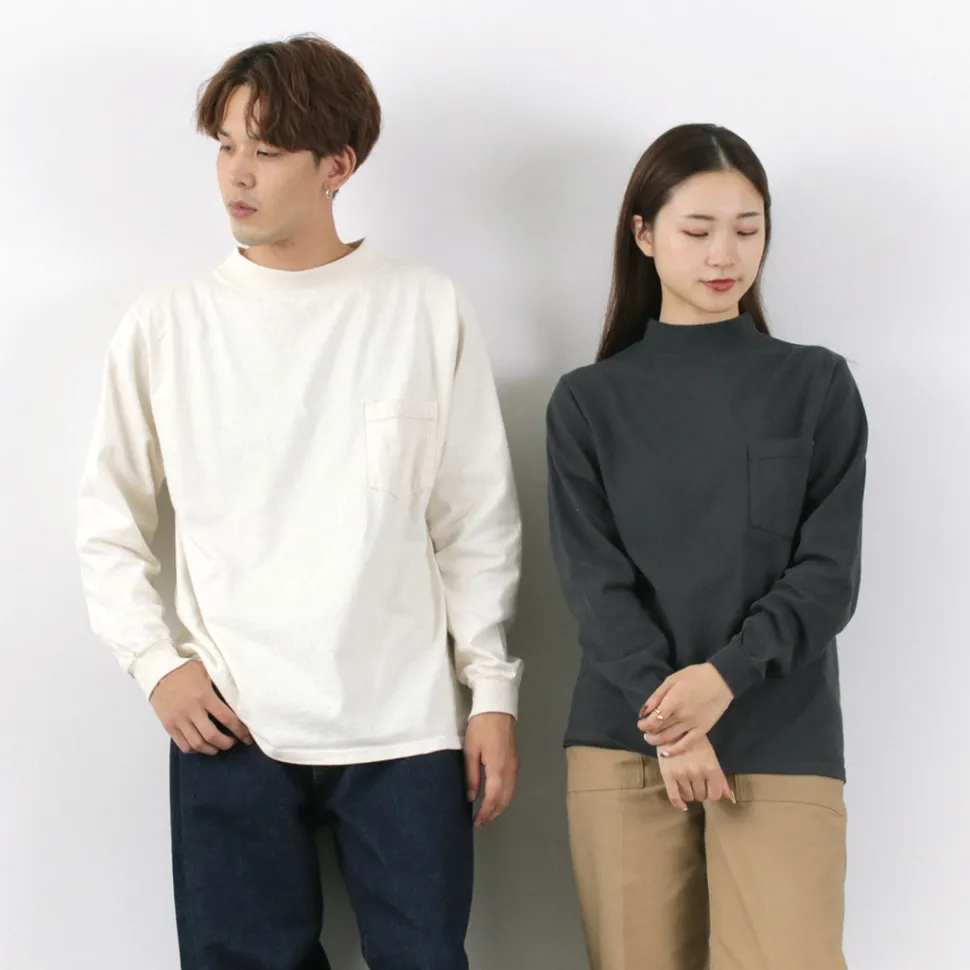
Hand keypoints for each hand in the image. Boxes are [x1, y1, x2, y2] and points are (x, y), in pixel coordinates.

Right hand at [150, 660, 252, 754]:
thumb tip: (237, 694)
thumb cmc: (185, 670)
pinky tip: (202, 747)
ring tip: (219, 747)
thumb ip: (219, 683)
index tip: (247, 737)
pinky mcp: (168, 726)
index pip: (226, 718)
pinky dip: (195, 750)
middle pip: (212, 736)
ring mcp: (179, 720)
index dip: (240, 730)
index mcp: (204, 696)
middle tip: (233, 742)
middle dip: (226, 743)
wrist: (157, 672)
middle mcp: (192, 710)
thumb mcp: (206, 670)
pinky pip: (183, 745)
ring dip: (211, 749)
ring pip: (197, 744)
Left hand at [464, 713, 518, 828]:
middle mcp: (511, 771)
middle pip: (505, 800)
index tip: (476, 823)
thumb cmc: (481, 727)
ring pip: (510, 794)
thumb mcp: (471, 751)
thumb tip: (472, 797)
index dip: (485, 813)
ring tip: (487, 814)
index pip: (493, 799)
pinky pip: (512, 786)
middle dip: (493, 813)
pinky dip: (504, 797)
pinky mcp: (515, 761)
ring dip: (500, 807)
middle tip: (480, 822)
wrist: (497, 707)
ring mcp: (515, 766)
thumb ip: (472, 776)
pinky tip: (496, 798)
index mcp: (498, 769)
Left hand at [638, 663, 733, 755]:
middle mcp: (681, 716)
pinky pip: (687, 744)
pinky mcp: (703, 730)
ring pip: (670, 739)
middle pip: (659, 730)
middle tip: (645, 731)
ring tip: (652, 739)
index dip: (644, 725)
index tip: (641, 723)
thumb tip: (644, 711)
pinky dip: (675, 750)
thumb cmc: (694, 676)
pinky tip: (666, 753)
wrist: (721, 680)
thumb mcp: (671, 680)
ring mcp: (693, 725)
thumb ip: (656, 696)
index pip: (653, 721)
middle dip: (649, 733)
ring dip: (657, 741)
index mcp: (672, 702)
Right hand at [657, 735, 734, 811]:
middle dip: (700, 792)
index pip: (715, 795)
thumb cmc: (696, 743)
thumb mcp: (711, 757)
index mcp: (711, 767)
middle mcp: (697, 772)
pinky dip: (678, 804)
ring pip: (689, 797)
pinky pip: (674, 797)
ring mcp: (682, 774)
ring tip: (687, 784)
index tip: (708, 788)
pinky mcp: (667, 774)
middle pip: (701, 796)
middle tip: (696, 783)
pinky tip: (682, 805)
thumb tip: (730, 797)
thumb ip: (720, 778)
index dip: (712, 793)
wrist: (674, 730)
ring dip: (689, 794)